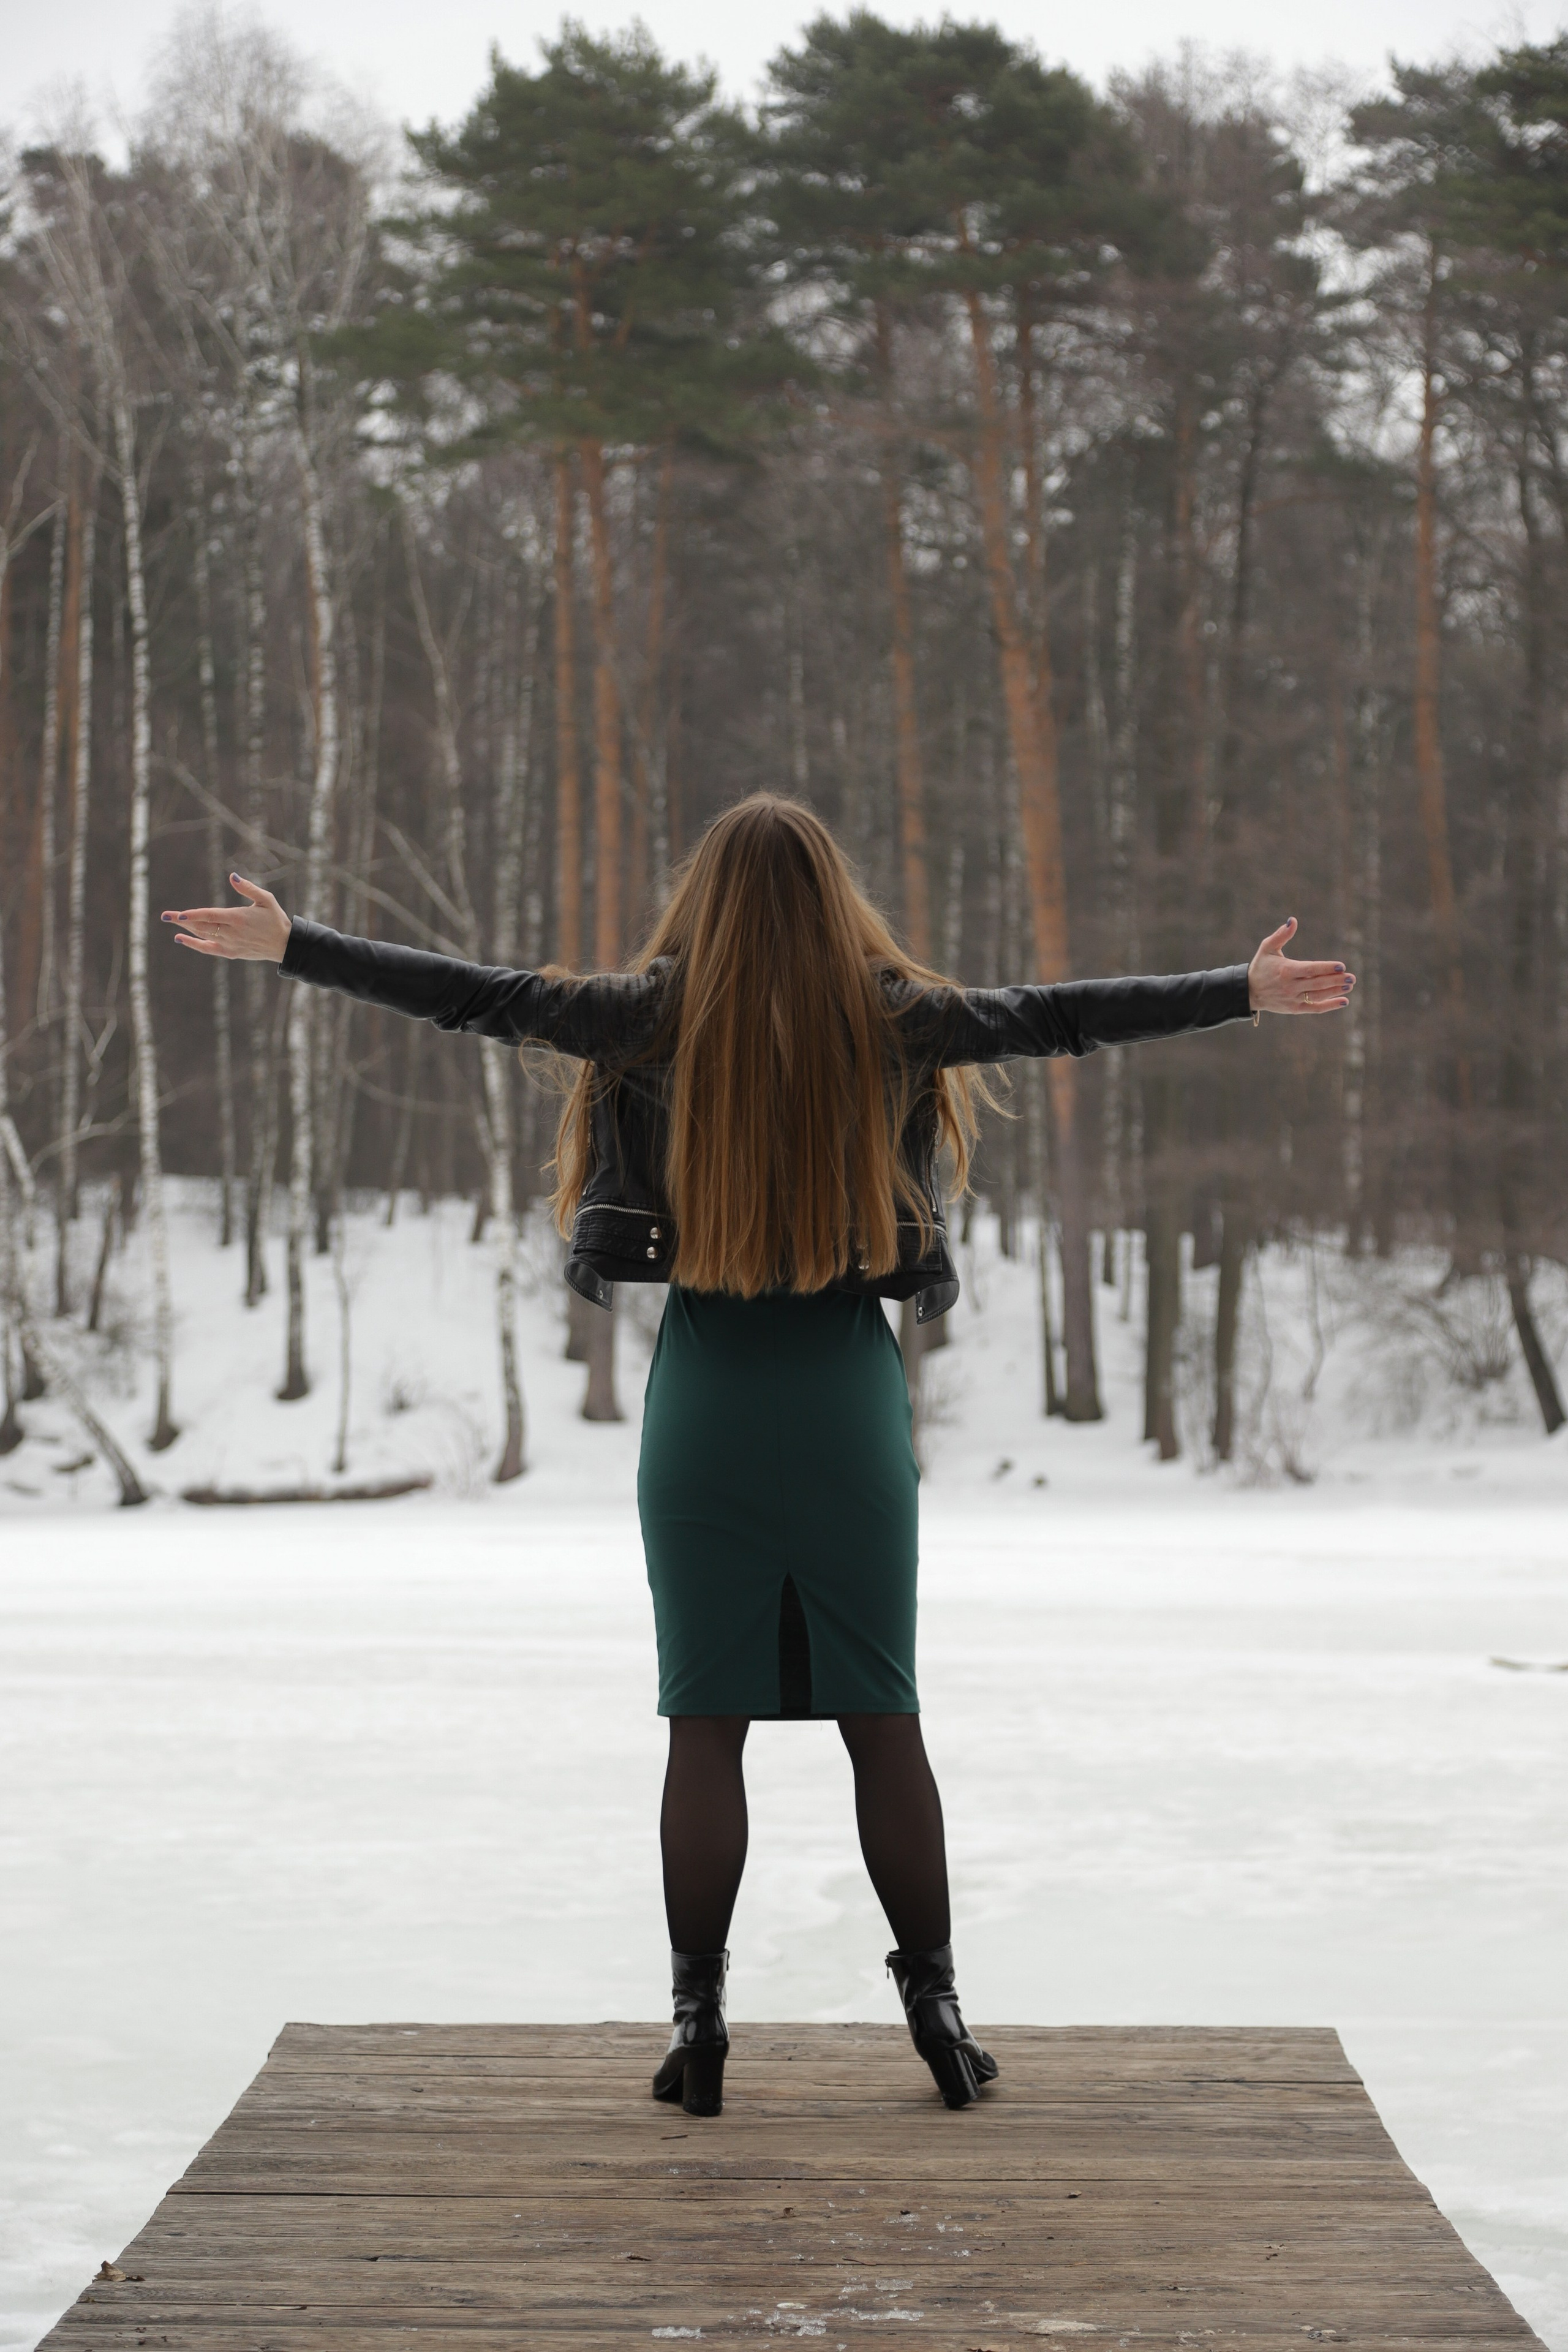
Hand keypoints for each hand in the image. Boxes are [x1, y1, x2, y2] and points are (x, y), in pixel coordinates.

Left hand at [162, 875, 290, 961]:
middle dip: (182, 921)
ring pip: (203, 936)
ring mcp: (230, 944)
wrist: (284, 945)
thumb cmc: (276, 919)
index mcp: (239, 918)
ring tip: (171, 922)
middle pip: (202, 926)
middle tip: (165, 915)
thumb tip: (232, 876)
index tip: (180, 914)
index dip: (194, 915)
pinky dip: (194, 944)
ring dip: (186, 930)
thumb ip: (247, 888)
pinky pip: (208, 949)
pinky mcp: (231, 952)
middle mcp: (232, 932)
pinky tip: (181, 938)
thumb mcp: (266, 899)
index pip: (211, 916)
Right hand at [1247, 917, 1353, 1015]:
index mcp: (1286, 970)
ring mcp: (1293, 999)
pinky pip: (1314, 1008)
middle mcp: (1290, 986)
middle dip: (1336, 980)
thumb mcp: (1267, 948)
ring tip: (1350, 985)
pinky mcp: (1294, 1009)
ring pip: (1318, 996)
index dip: (1327, 968)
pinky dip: (1329, 1006)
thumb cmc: (1260, 967)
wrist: (1249, 992)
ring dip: (1335, 991)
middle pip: (1318, 983)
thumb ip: (1281, 935)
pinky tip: (1344, 1001)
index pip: (1311, 969)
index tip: (1341, 966)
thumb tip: (1293, 920)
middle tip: (1352, 977)